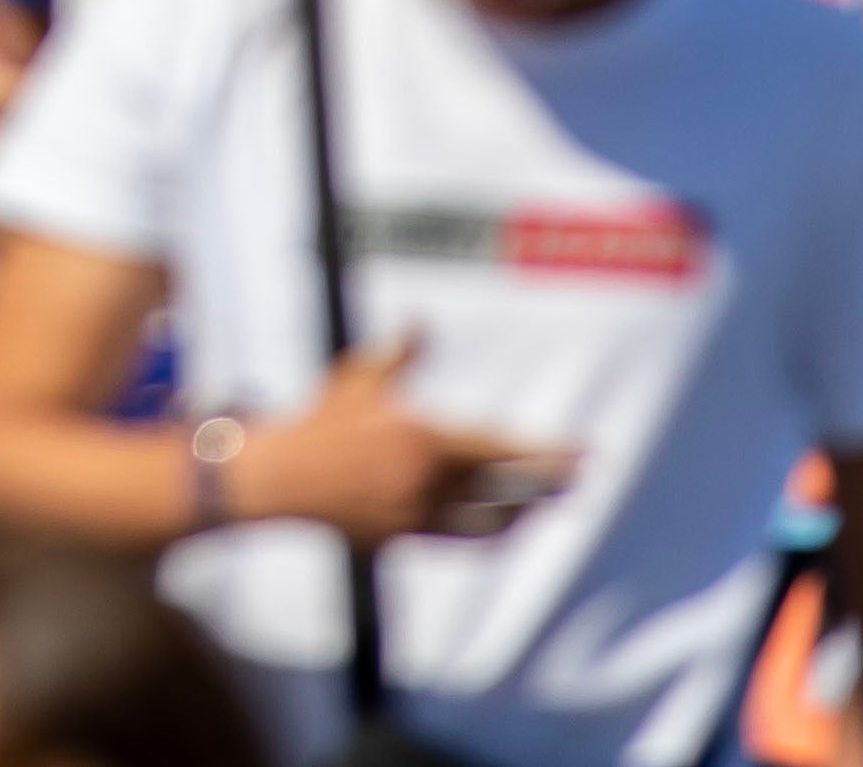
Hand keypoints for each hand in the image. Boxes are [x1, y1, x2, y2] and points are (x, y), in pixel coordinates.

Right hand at [243, 339, 578, 544]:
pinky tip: (503, 528)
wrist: (280, 479)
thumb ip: (398, 353)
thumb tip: (421, 321)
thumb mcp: (357, 379)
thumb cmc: (318, 422)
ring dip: (525, 515)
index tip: (583, 450)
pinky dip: (491, 536)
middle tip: (580, 479)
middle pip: (506, 489)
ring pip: (490, 523)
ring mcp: (417, 516)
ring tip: (546, 506)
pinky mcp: (405, 540)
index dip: (549, 451)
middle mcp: (427, 481)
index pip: (504, 448)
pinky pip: (463, 542)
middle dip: (548, 485)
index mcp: (423, 438)